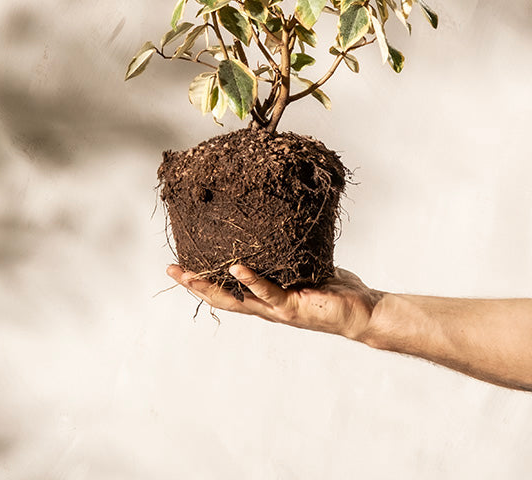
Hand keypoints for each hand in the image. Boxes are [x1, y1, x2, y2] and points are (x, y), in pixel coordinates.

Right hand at [166, 263, 381, 341]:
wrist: (360, 311)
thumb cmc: (333, 287)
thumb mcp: (302, 265)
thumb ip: (285, 251)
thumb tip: (273, 218)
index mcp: (264, 296)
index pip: (225, 289)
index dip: (201, 280)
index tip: (178, 264)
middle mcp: (265, 306)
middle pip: (221, 298)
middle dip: (194, 285)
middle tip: (170, 270)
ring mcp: (277, 309)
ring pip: (236, 300)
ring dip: (210, 287)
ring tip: (188, 274)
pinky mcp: (293, 308)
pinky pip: (268, 292)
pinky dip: (251, 280)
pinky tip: (236, 267)